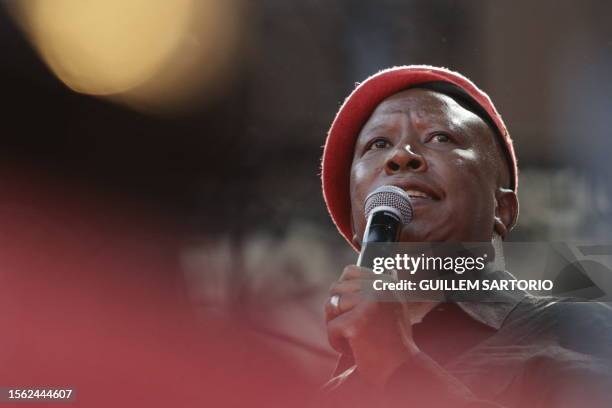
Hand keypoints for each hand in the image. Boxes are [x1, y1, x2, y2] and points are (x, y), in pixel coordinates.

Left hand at [325, 265, 420, 386]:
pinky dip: (336, 342)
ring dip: (336, 326)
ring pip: (331, 305)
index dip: (344, 291)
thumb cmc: (394, 344)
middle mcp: (380, 287)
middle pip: (336, 288)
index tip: (352, 311)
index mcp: (387, 282)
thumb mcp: (391, 308)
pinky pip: (331, 327)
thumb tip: (357, 278)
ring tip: (354, 340)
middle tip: (352, 330)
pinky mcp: (357, 322)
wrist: (403, 371)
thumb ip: (375, 291)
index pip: (350, 271)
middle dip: (337, 310)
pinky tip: (353, 351)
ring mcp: (369, 303)